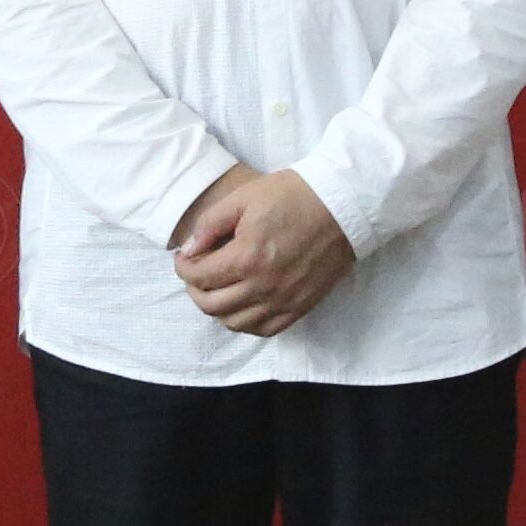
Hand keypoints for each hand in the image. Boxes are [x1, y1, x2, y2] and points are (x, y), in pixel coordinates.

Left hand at [168, 164, 355, 339]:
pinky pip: (264, 329)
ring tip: (218, 289)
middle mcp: (263, 286)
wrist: (343, 206)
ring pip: (235, 323)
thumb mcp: (244, 197)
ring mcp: (284, 301)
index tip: (184, 257)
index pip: (198, 277)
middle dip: (194, 289)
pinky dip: (246, 322)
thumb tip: (190, 249)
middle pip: (211, 305)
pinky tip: (243, 305)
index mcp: (247, 257)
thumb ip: (210, 224)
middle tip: (197, 273)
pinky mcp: (301, 307)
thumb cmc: (293, 196)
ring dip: (218, 309)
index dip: (183, 267)